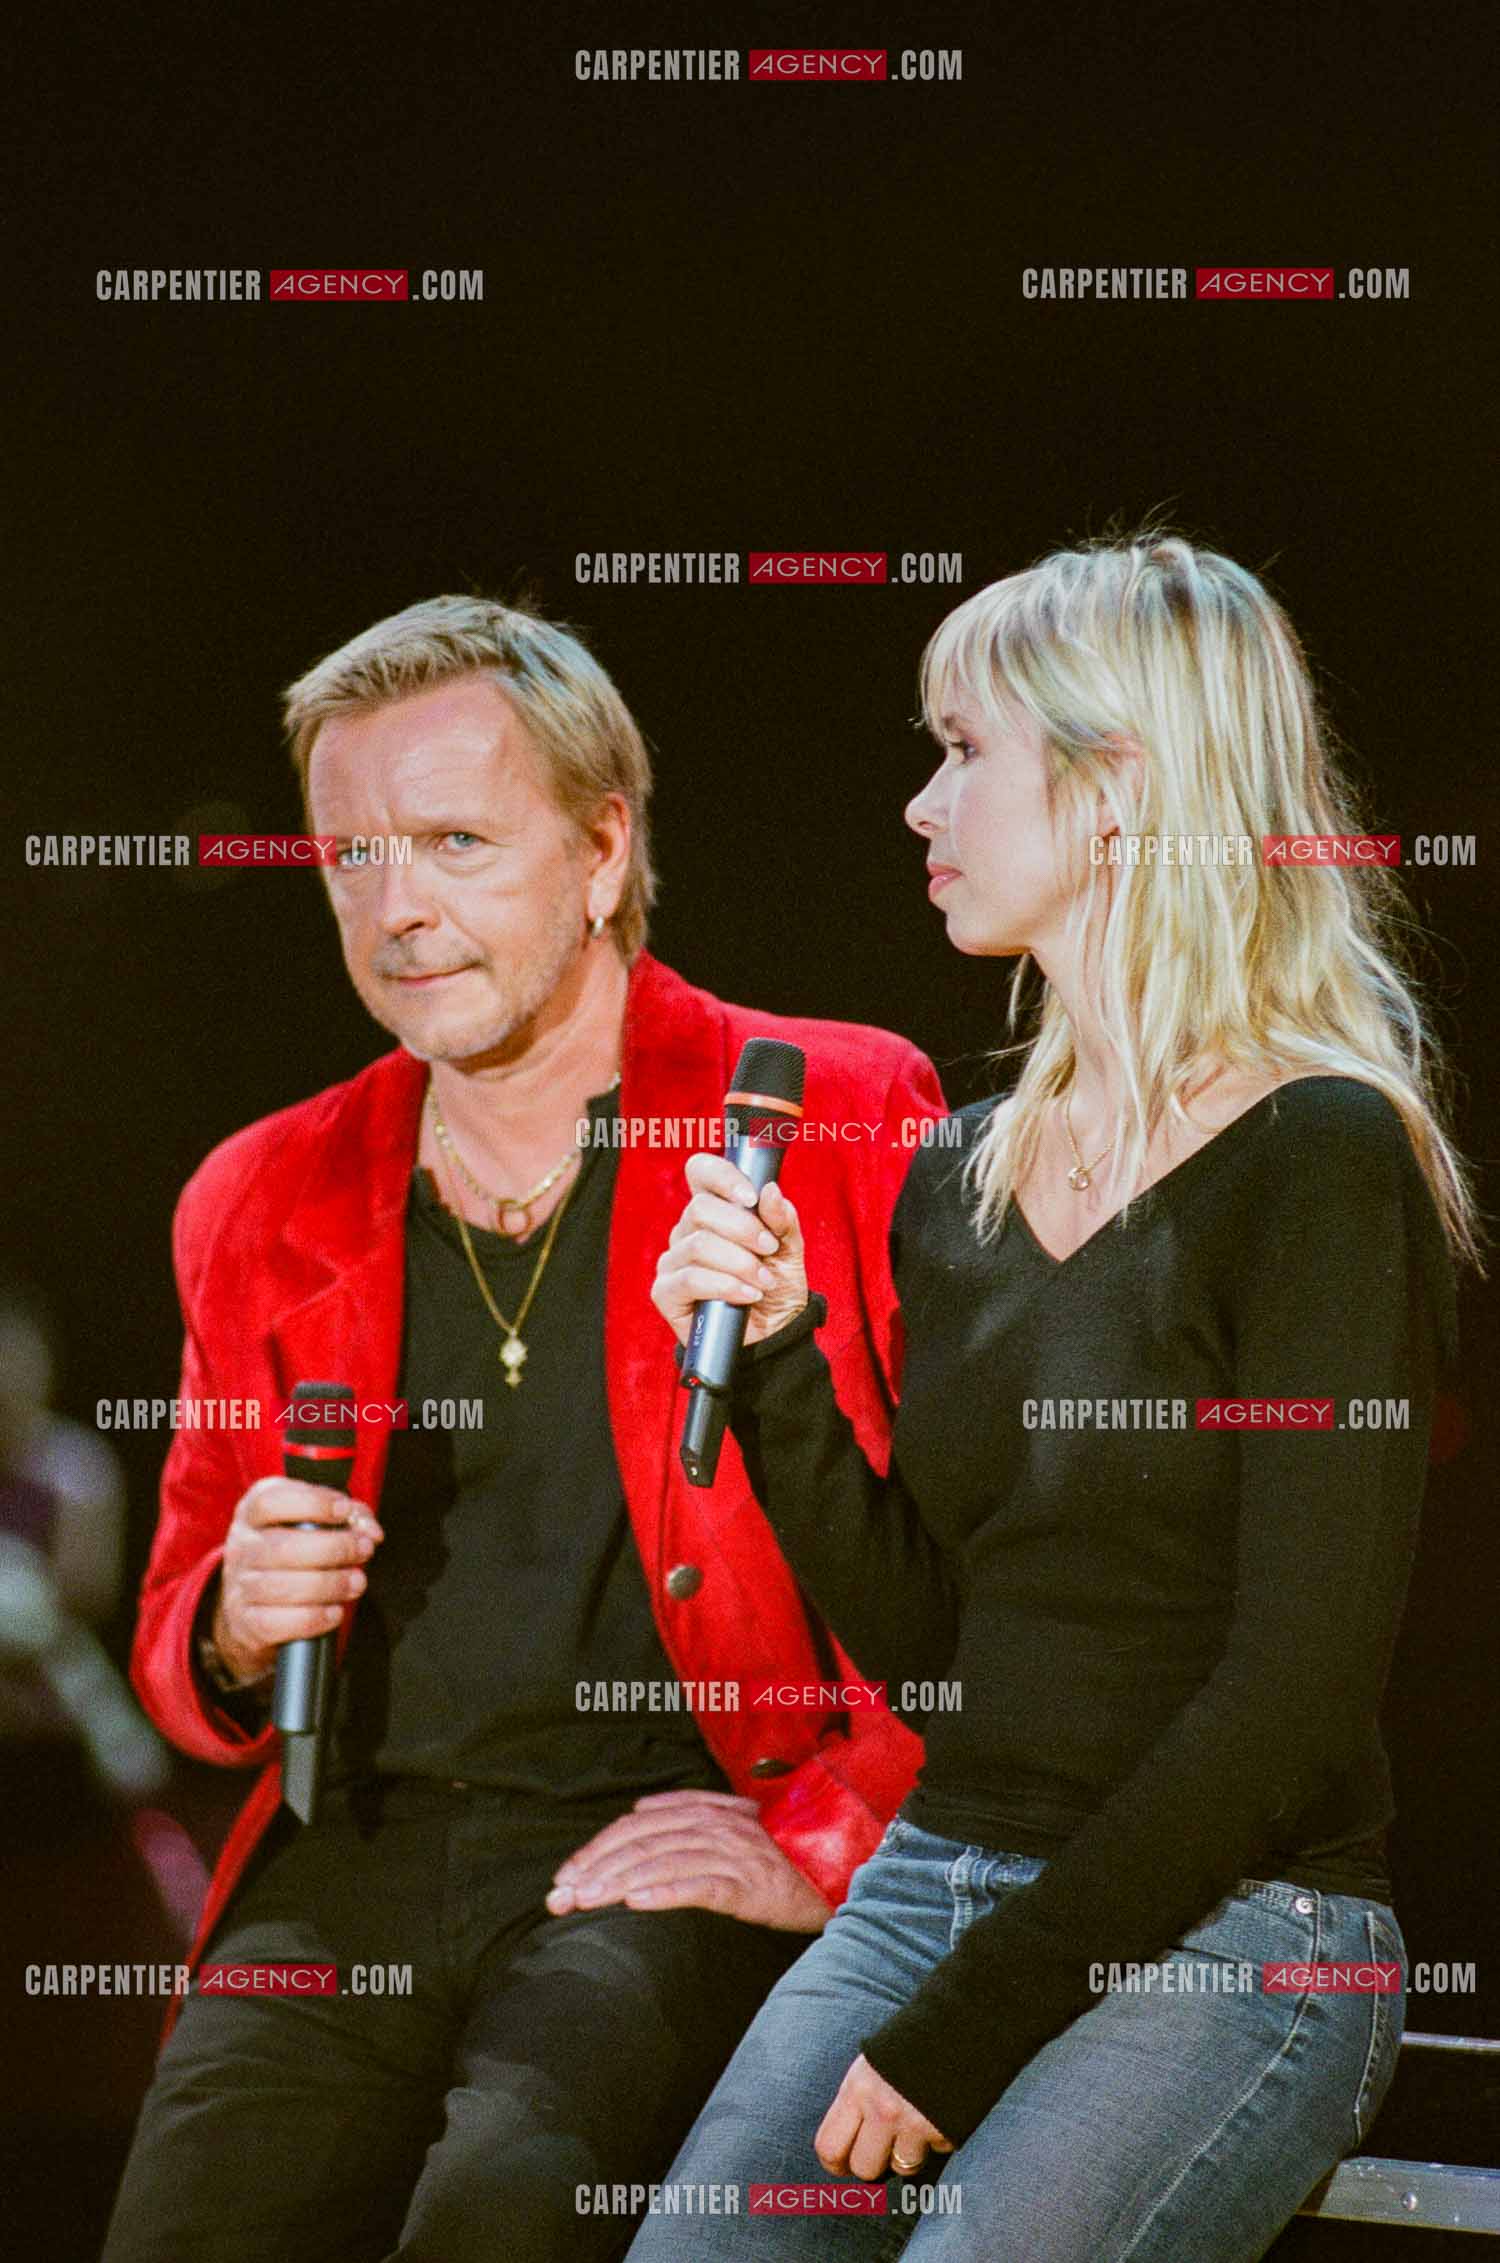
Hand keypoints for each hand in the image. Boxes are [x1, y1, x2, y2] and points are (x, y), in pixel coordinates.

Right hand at [212, 1478, 382, 1684]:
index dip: (312, 1502)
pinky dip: (313, 1618)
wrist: (251, 1603)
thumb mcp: (313, 1522)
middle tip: (363, 1549)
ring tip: (357, 1582)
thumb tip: (371, 1533)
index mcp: (253, 1513)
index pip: (270, 1501)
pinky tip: (335, 1612)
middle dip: (334, 1548)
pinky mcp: (247, 1622)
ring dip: (330, 1585)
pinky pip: (276, 1623)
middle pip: (283, 1547)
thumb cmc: (292, 1552)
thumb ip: (350, 1517)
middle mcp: (242, 1547)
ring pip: (282, 1587)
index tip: (344, 1510)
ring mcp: (241, 1586)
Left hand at [546, 1789, 831, 1931]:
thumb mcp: (735, 1824)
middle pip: (640, 1843)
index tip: (566, 1875)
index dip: (598, 1849)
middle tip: (559, 1897)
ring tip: (582, 1902)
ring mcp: (731, 1854)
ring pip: (660, 1863)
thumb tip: (638, 1810)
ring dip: (615, 1883)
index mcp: (706, 1810)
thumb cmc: (781, 1853)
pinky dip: (664, 1892)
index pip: (637, 1826)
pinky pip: (699, 1886)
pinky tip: (636, 1903)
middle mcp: (713, 1826)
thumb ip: (689, 1812)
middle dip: (593, 1869)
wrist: (836, 1870)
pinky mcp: (748, 1885)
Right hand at [652, 1154, 808, 1347]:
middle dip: (743, 1228)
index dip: (722, 1176)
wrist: (774, 1332)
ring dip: (739, 1263)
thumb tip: (770, 1190)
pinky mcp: (666, 1292)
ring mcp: (673, 1260)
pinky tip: (747, 1295)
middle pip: (700, 1208)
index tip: (750, 1196)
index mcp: (714, 1210)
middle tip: (769, 1249)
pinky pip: (689, 1279)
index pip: (700, 1172)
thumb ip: (782, 1219)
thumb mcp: (788, 1248)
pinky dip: (725, 1286)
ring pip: (698, 1245)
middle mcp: (687, 1230)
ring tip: (763, 1281)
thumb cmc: (776, 1284)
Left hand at [815, 2053, 953, 2181]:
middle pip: (864, 2169)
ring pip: (902, 2168)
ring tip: (917, 2124)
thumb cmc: (911, 2042)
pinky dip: (938, 2139)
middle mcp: (881, 2108)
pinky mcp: (943, 2129)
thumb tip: (845, 2147)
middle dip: (875, 2165)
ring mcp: (913, 2122)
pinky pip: (936, 2152)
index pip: (829, 2147)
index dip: (835, 2164)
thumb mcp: (872, 2064)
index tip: (844, 2164)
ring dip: (910, 2153)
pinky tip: (941, 2111)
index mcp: (857, 2088)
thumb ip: (858, 2101)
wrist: (960, 2019)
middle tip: (885, 2149)